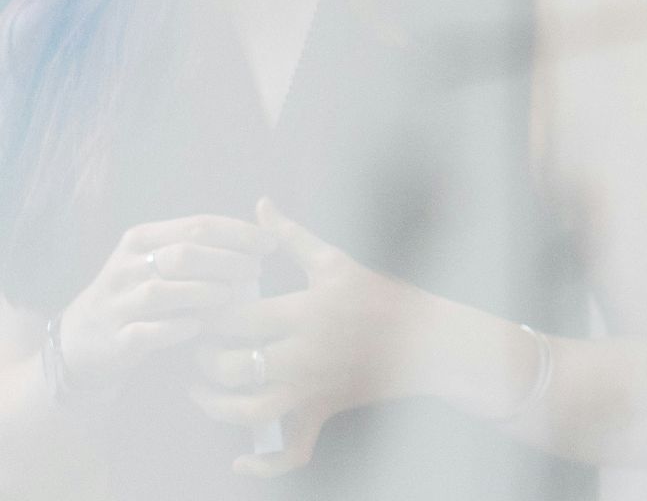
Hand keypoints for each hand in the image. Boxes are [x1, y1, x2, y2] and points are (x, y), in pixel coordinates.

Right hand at [57, 215, 275, 393]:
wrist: (82, 341)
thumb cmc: (138, 295)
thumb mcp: (158, 260)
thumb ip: (199, 244)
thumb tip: (264, 227)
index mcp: (141, 239)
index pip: (197, 225)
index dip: (239, 232)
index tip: (271, 243)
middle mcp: (126, 267)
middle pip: (184, 254)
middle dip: (227, 260)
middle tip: (256, 271)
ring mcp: (118, 304)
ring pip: (164, 291)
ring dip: (205, 292)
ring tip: (234, 296)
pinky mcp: (115, 339)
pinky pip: (148, 332)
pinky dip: (177, 328)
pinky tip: (200, 326)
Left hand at [190, 197, 427, 476]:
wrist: (428, 340)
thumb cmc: (379, 295)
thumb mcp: (335, 262)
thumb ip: (291, 236)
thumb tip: (260, 205)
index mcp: (305, 312)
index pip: (235, 318)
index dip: (206, 315)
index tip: (198, 308)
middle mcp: (304, 354)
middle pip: (231, 366)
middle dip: (202, 359)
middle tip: (196, 347)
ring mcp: (313, 388)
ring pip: (248, 411)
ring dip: (215, 406)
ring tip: (202, 391)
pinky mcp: (323, 411)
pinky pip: (291, 451)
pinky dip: (263, 464)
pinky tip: (239, 460)